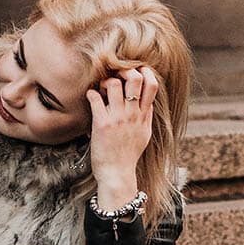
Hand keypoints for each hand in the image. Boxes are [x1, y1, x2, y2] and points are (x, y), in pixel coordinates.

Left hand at [86, 67, 158, 210]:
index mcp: (143, 115)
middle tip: (116, 76)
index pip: (152, 84)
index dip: (144, 71)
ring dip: (106, 81)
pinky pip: (95, 98)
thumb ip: (147, 117)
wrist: (117, 174)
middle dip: (124, 70)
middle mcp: (132, 114)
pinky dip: (91, 93)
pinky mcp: (102, 124)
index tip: (134, 71)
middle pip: (135, 78)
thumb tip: (149, 103)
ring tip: (102, 89)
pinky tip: (91, 97)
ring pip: (114, 84)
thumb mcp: (144, 135)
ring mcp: (117, 118)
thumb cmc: (128, 155)